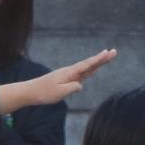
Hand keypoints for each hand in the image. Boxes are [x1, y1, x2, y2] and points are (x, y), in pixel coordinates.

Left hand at [0, 49, 116, 111]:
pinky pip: (80, 75)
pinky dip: (89, 71)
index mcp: (69, 73)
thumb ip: (72, 88)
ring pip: (86, 68)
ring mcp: (68, 75)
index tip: (109, 53)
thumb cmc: (44, 93)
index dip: (99, 60)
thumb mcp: (60, 92)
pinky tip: (93, 71)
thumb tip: (81, 85)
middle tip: (114, 52)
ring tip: (108, 57)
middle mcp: (70, 72)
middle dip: (102, 59)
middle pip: (89, 64)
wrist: (30, 92)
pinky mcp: (65, 80)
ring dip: (97, 63)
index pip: (87, 65)